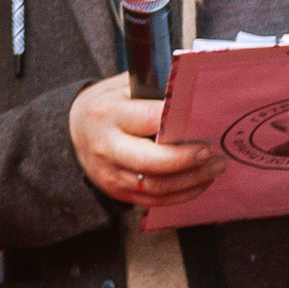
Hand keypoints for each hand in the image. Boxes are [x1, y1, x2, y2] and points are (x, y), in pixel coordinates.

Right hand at [69, 74, 212, 217]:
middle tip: (211, 153)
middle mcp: (106, 147)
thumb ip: (154, 89)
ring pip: (157, 186)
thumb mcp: (122, 87)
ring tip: (216, 167)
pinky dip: (183, 194)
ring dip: (192, 180)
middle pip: (150, 161)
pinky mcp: (118, 192)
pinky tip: (201, 182)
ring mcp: (110, 174)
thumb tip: (195, 93)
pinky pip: (155, 200)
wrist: (72, 130)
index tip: (203, 122)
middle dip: (186, 159)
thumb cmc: (108, 104)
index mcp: (107, 114)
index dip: (177, 122)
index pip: (148, 119)